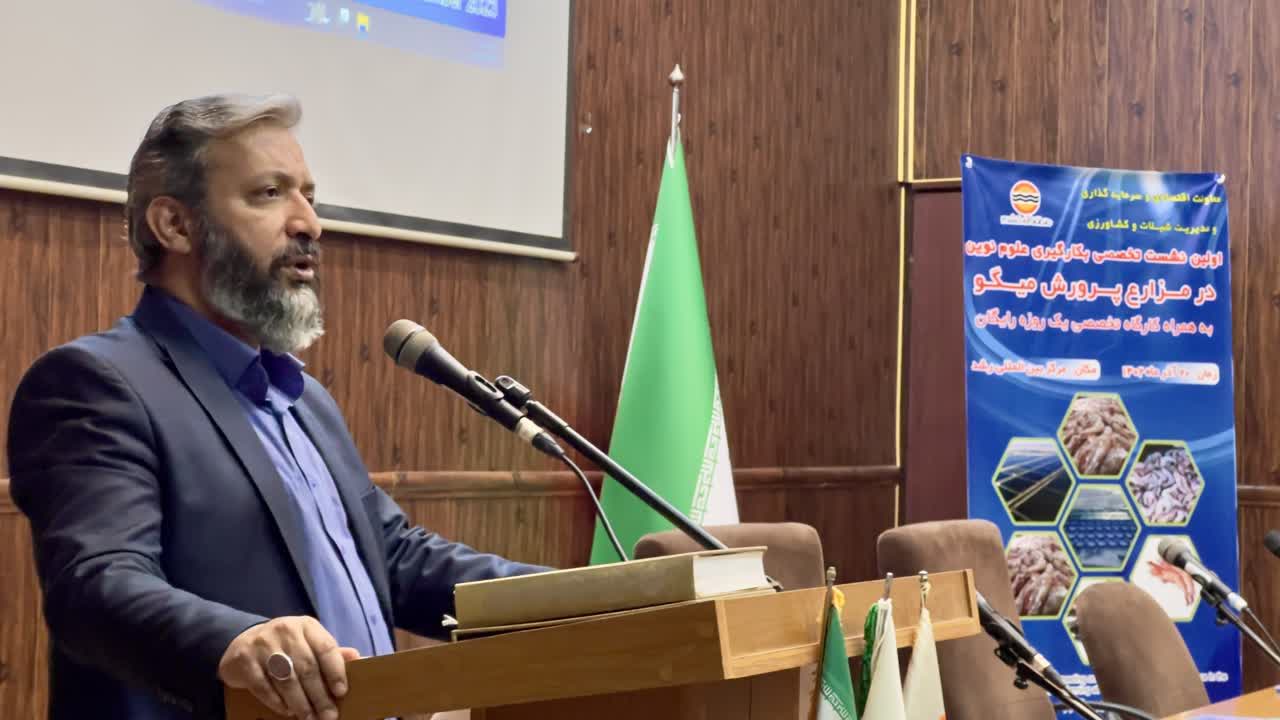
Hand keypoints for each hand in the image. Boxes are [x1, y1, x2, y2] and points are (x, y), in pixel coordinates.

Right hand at [218, 616, 360, 719]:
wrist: (242, 642)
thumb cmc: (285, 646)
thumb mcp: (308, 642)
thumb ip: (331, 652)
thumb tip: (359, 658)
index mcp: (306, 626)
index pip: (326, 648)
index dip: (335, 671)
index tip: (342, 692)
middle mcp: (285, 630)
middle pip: (307, 667)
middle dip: (319, 695)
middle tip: (328, 716)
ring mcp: (263, 644)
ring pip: (286, 679)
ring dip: (300, 703)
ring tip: (309, 718)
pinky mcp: (244, 660)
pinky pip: (263, 686)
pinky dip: (276, 701)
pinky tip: (287, 711)